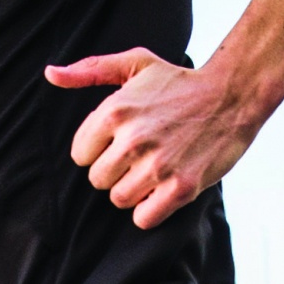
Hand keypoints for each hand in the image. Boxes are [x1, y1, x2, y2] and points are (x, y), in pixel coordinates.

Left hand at [43, 48, 262, 229]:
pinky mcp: (181, 188)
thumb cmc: (179, 82)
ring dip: (133, 191)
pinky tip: (161, 191)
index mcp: (115, 111)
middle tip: (138, 158)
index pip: (80, 155)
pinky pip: (143, 218)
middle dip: (115, 172)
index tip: (118, 143)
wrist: (232, 95)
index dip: (98, 151)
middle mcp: (133, 139)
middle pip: (98, 180)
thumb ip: (90, 70)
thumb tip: (51, 74)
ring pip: (119, 200)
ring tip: (152, 171)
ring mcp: (157, 166)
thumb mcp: (135, 64)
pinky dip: (149, 211)